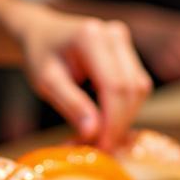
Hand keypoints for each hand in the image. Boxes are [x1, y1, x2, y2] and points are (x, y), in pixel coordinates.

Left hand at [11, 7, 150, 149]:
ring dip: (124, 116)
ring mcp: (124, 40)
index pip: (114, 86)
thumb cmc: (40, 55)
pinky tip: (106, 119)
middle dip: (119, 123)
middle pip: (131, 88)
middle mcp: (114, 34)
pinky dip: (124, 106)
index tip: (102, 147)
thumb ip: (71, 105)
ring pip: (139, 88)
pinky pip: (136, 84)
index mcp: (90, 37)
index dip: (113, 121)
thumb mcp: (46, 81)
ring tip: (100, 135)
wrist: (43, 31)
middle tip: (100, 147)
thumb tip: (93, 133)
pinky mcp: (128, 50)